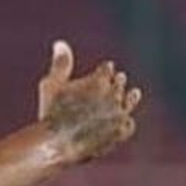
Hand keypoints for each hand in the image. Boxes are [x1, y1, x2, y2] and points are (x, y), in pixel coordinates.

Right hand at [37, 41, 141, 162]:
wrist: (58, 143)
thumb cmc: (51, 113)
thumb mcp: (52, 84)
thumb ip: (61, 63)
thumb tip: (60, 42)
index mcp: (99, 79)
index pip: (107, 69)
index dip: (105, 70)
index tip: (106, 69)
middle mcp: (113, 95)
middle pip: (119, 84)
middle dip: (117, 82)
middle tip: (119, 80)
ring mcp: (119, 114)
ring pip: (129, 102)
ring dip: (130, 98)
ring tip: (133, 94)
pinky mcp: (120, 132)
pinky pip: (128, 125)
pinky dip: (125, 123)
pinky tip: (123, 123)